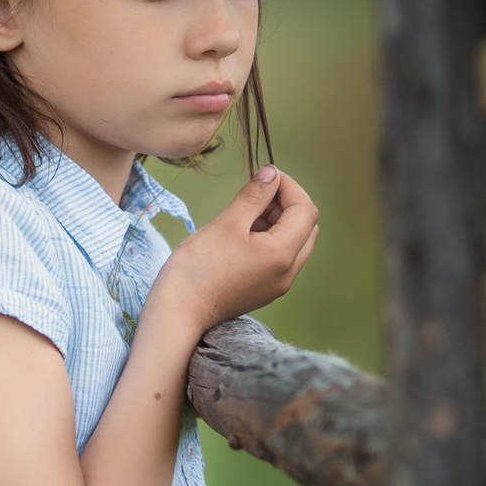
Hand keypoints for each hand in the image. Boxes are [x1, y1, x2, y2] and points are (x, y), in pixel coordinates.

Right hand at [149, 166, 318, 334]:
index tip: (265, 175)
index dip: (289, 186)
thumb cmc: (199, 267)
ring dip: (278, 220)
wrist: (179, 312)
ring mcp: (277, 284)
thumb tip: (272, 173)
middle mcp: (288, 273)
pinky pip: (279, 257)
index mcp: (283, 255)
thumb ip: (254, 196)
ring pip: (294, 242)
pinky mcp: (264, 290)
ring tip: (245, 211)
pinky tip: (241, 232)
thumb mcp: (227, 223)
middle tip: (257, 192)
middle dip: (287, 203)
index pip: (305, 210)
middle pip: (306, 227)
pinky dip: (269, 238)